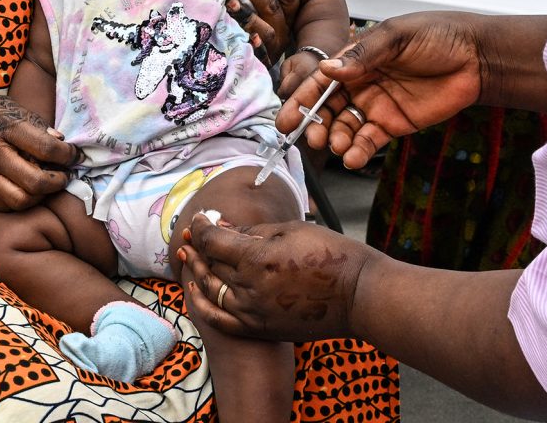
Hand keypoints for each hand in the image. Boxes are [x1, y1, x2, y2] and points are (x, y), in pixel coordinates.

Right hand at [0, 93, 75, 211]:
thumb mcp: (5, 105)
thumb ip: (33, 123)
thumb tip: (60, 142)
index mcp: (6, 128)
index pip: (47, 148)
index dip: (69, 155)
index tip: (75, 155)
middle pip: (37, 182)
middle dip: (59, 182)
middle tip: (64, 175)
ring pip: (22, 201)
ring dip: (41, 197)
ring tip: (47, 186)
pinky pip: (4, 206)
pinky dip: (21, 203)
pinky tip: (26, 191)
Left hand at [177, 216, 371, 341]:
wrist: (358, 296)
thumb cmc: (332, 255)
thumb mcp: (292, 231)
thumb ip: (253, 232)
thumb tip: (225, 228)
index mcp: (257, 259)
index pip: (214, 241)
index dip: (202, 226)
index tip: (200, 217)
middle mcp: (249, 289)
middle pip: (209, 265)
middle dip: (197, 246)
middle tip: (191, 233)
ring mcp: (253, 313)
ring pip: (210, 291)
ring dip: (196, 271)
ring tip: (189, 256)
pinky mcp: (259, 329)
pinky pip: (219, 319)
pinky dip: (202, 304)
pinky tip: (195, 291)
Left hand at [229, 0, 297, 62]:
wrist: (247, 64)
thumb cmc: (247, 24)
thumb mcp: (256, 6)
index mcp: (287, 14)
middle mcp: (283, 29)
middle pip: (273, 7)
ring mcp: (273, 47)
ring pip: (267, 30)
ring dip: (248, 15)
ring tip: (230, 1)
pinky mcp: (262, 63)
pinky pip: (261, 56)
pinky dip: (256, 46)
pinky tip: (248, 38)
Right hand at [276, 13, 484, 169]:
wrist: (476, 56)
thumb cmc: (438, 35)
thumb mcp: (398, 36)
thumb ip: (363, 54)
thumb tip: (328, 69)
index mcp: (356, 59)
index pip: (322, 81)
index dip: (302, 100)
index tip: (286, 118)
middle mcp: (361, 83)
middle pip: (328, 109)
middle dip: (315, 125)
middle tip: (312, 138)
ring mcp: (376, 106)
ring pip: (345, 127)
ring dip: (335, 139)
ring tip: (336, 146)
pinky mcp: (394, 125)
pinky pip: (369, 141)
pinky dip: (358, 151)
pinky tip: (352, 158)